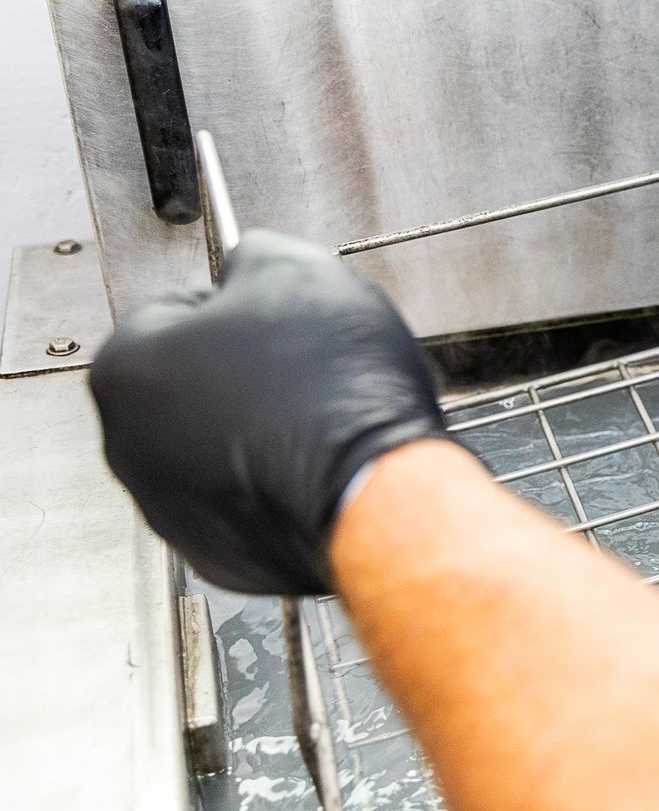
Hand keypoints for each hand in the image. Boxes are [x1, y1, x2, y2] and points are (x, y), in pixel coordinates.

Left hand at [90, 231, 449, 596]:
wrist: (379, 490)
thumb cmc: (333, 389)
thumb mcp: (298, 270)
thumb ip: (253, 255)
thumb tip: (248, 264)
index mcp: (126, 368)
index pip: (175, 310)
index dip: (241, 308)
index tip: (280, 318)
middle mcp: (128, 446)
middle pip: (190, 386)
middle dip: (244, 375)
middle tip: (306, 369)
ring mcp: (170, 508)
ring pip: (214, 449)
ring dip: (258, 431)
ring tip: (319, 420)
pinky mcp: (218, 554)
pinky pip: (243, 503)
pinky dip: (274, 486)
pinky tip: (316, 468)